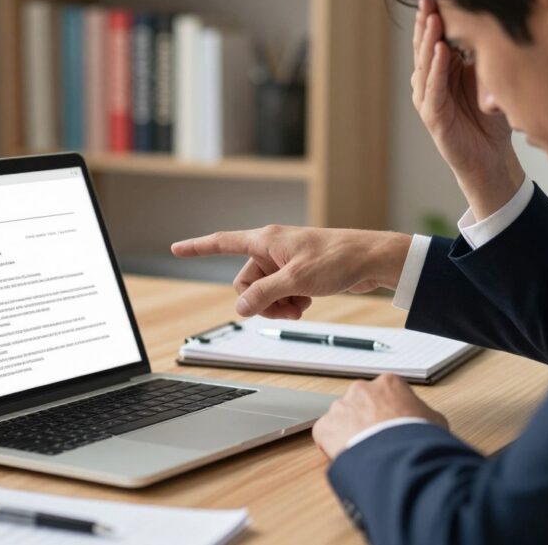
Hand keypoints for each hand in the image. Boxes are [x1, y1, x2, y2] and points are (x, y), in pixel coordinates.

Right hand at [171, 226, 411, 318]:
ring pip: (263, 292)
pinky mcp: (298, 274)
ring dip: (277, 305)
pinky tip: (307, 303)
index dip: (197, 248)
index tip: (176, 249)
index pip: (222, 242)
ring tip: (300, 307)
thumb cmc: (338, 259)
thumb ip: (264, 294)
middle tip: (284, 308)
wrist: (372, 260)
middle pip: (245, 281)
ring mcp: (285, 262)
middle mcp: (272, 248)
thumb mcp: (296, 280)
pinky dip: (290, 303)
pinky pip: (280, 294)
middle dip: (260, 301)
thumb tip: (241, 308)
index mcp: (266, 240)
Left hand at [312, 374, 448, 459]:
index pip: (385, 394)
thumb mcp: (434, 421)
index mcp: (389, 384)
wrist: (400, 456)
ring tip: (364, 454)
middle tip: (377, 441)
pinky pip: (325, 435)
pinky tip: (348, 458)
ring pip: (342, 419)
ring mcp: (341, 407)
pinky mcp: (325, 426)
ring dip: (350, 433)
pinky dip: (332, 447)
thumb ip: (423, 415)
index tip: (391, 427)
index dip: (389, 413)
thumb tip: (424, 422)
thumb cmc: (418, 439)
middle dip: (367, 421)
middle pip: (361, 404)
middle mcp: (361, 390)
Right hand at [413, 0, 524, 219]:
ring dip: (428, 41)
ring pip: (425, 65)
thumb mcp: (489, 80)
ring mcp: (429, 100)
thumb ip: (482, 56)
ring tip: (433, 19)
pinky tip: (439, 51)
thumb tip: (486, 25)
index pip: (434, 39)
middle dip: (426, 23)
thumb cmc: (490, 120)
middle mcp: (431, 84)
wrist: (491, 159)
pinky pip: (433, 89)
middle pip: (424, 47)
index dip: (434, 17)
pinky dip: (435, 70)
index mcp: (442, 73)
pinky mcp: (434, 118)